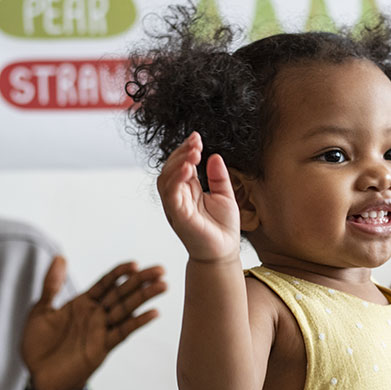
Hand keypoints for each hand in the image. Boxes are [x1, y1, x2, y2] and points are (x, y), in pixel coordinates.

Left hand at [21, 256, 166, 389]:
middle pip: (121, 293)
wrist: (38, 378)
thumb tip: (60, 257)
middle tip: (160, 270)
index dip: (119, 273)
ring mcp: (100, 330)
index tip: (135, 263)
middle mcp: (95, 315)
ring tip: (163, 285)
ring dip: (145, 297)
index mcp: (82, 303)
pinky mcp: (102, 347)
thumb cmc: (38, 346)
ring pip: (126, 309)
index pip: (105, 283)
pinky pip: (122, 332)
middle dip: (141, 281)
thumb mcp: (41, 310)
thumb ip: (52, 285)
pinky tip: (153, 313)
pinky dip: (137, 322)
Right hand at [157, 131, 240, 261]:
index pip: (180, 165)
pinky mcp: (178, 217)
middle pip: (170, 169)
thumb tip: (214, 156)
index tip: (197, 137)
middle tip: (196, 143)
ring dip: (177, 163)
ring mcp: (176, 207)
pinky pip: (171, 195)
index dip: (185, 150)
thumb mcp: (224, 195)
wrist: (224, 252)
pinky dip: (176, 180)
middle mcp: (178, 198)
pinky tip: (188, 169)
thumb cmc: (223, 228)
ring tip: (193, 153)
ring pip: (166, 180)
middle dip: (181, 153)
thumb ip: (218, 176)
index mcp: (188, 191)